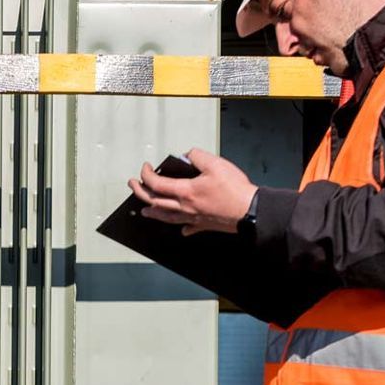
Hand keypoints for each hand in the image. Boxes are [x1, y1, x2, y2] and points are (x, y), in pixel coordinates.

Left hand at [129, 147, 257, 235]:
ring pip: (166, 217)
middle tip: (134, 186)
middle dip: (140, 193)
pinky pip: (188, 227)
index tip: (145, 168)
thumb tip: (188, 155)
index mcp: (185, 191)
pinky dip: (182, 227)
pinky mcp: (204, 225)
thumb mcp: (215, 164)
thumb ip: (197, 157)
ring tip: (145, 210)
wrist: (250, 211)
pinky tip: (181, 228)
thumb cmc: (235, 191)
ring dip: (153, 212)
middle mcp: (185, 207)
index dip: (146, 175)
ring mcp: (193, 218)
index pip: (156, 184)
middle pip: (155, 202)